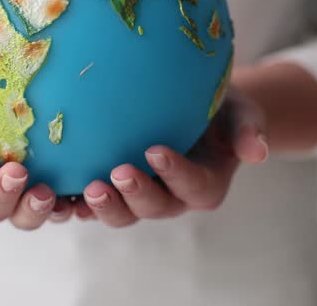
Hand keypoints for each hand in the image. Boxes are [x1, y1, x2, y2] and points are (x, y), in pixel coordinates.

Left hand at [78, 89, 268, 226]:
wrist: (191, 103)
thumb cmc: (219, 105)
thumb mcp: (241, 110)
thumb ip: (249, 128)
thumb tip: (257, 151)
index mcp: (204, 183)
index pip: (194, 186)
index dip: (176, 174)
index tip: (156, 150)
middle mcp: (171, 197)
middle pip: (153, 208)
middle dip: (135, 195)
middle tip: (116, 172)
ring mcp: (140, 196)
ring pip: (121, 212)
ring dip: (104, 206)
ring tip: (87, 188)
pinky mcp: (113, 189)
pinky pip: (94, 203)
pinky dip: (76, 202)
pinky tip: (59, 190)